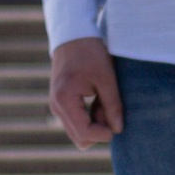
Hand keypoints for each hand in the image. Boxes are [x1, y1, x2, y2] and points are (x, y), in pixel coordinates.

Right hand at [48, 33, 122, 147]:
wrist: (73, 35)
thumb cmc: (90, 53)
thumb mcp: (106, 78)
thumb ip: (112, 106)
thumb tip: (118, 130)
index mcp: (64, 100)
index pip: (85, 134)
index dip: (104, 134)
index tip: (117, 122)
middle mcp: (56, 107)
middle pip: (80, 139)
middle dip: (99, 130)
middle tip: (109, 108)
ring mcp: (56, 106)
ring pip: (79, 133)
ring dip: (95, 124)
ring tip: (103, 101)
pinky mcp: (60, 104)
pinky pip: (76, 122)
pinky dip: (89, 118)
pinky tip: (96, 100)